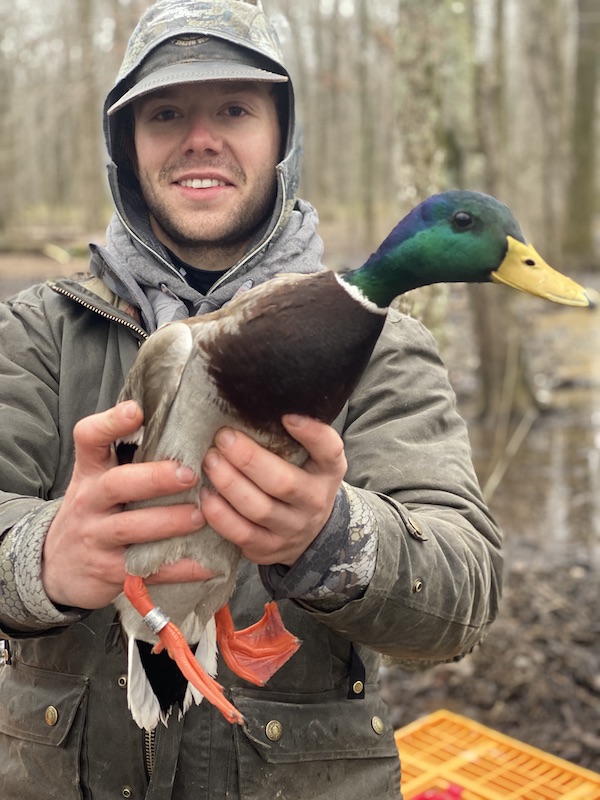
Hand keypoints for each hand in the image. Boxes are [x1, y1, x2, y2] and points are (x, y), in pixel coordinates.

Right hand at [42, 401, 214, 609]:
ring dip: (169, 522)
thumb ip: (128, 454)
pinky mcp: (109, 571)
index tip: (136, 411)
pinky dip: (180, 568)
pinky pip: (147, 569)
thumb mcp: (98, 479)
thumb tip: (179, 420)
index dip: (110, 423)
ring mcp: (97, 537)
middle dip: (154, 478)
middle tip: (189, 474)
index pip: (89, 439)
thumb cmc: (96, 511)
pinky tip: (208, 563)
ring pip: (131, 528)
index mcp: (91, 471)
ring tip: (199, 516)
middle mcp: (90, 501)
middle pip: (117, 484)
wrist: (58, 566)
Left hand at [200, 415, 346, 566]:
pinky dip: (219, 514)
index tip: (287, 416)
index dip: (311, 433)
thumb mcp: (311, 456)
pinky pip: (241, 534)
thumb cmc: (301, 478)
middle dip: (248, 459)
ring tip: (210, 461)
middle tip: (223, 438)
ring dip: (229, 483)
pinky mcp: (268, 548)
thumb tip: (253, 397)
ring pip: (258, 509)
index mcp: (328, 470)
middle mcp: (315, 501)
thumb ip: (295, 434)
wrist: (310, 531)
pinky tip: (206, 495)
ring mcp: (292, 528)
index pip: (329, 450)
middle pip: (282, 483)